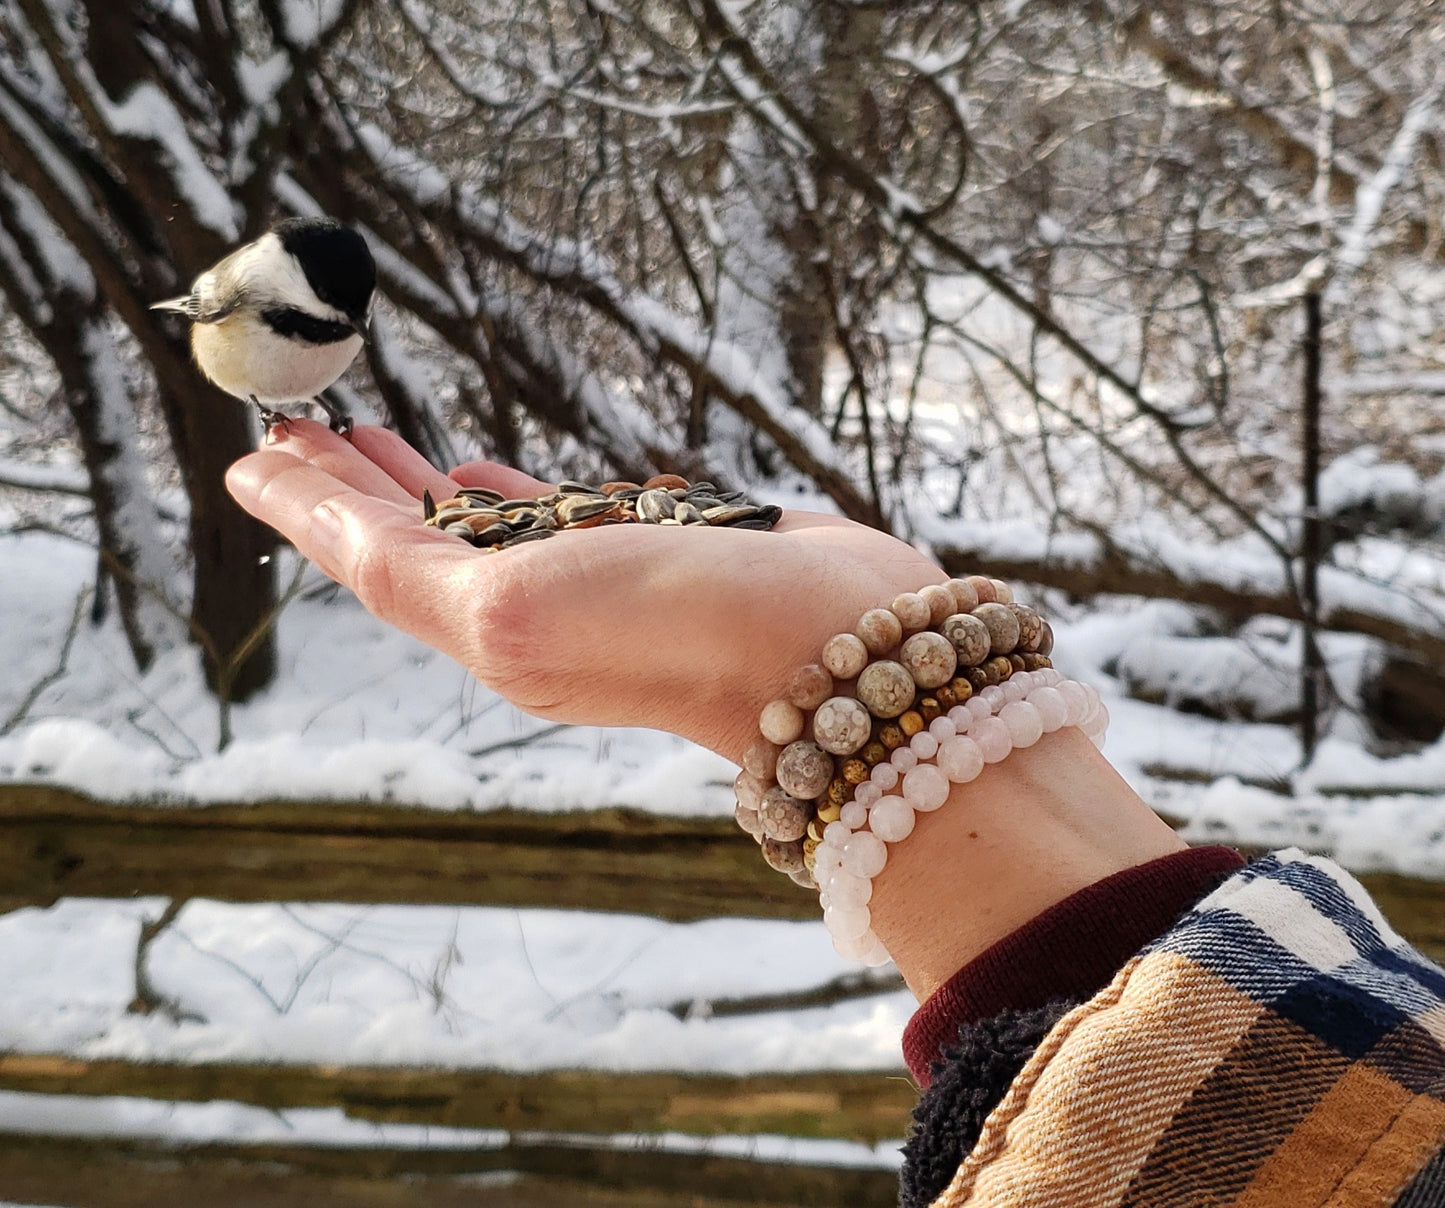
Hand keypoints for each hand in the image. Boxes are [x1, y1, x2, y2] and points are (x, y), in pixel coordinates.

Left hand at [226, 420, 944, 761]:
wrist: (836, 648)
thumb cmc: (681, 635)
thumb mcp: (516, 611)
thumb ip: (407, 570)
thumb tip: (333, 522)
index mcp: (486, 629)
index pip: (371, 557)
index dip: (309, 502)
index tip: (256, 451)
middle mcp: (533, 612)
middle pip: (415, 538)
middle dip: (350, 484)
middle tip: (295, 425)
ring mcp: (597, 583)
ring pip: (481, 524)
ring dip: (419, 481)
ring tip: (371, 434)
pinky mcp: (659, 552)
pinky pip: (560, 513)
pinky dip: (509, 489)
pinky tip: (484, 469)